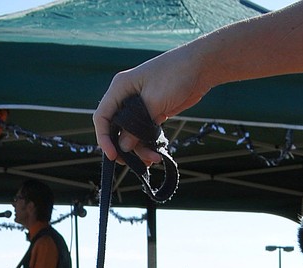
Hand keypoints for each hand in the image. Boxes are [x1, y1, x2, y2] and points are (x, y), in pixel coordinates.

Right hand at [92, 47, 207, 161]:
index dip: (104, 138)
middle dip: (123, 148)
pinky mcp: (152, 112)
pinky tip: (157, 154)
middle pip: (115, 129)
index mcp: (120, 88)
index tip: (112, 155)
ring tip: (154, 160)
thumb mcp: (154, 101)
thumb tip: (123, 146)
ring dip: (140, 150)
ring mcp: (139, 106)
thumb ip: (137, 125)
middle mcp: (126, 97)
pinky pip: (144, 134)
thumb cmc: (175, 75)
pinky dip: (148, 145)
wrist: (199, 68)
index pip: (102, 116)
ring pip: (131, 135)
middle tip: (133, 164)